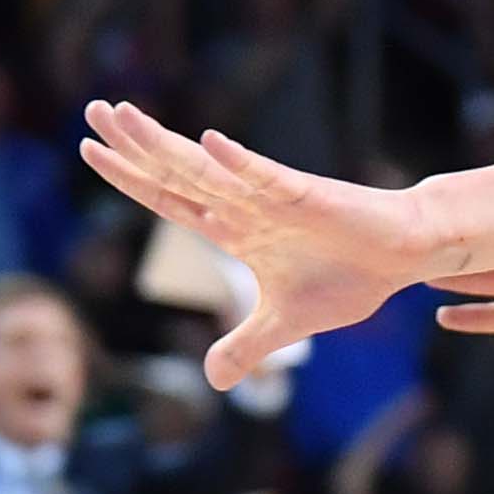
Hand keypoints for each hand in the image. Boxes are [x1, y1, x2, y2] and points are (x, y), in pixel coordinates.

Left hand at [78, 101, 442, 388]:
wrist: (404, 257)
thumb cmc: (349, 278)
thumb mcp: (285, 326)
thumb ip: (246, 347)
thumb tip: (213, 381)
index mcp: (233, 229)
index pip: (167, 197)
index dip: (128, 177)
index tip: (90, 149)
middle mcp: (242, 205)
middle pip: (174, 170)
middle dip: (132, 143)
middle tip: (92, 111)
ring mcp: (270, 198)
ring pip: (206, 168)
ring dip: (164, 144)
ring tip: (125, 116)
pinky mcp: (307, 196)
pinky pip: (266, 177)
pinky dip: (238, 163)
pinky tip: (209, 144)